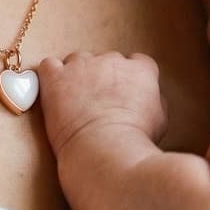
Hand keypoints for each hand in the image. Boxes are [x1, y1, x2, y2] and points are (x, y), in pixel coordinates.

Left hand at [38, 51, 168, 153]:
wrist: (106, 149)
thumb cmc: (134, 140)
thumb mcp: (160, 120)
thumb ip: (156, 100)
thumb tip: (151, 98)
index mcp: (141, 69)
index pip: (137, 61)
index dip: (128, 77)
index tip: (122, 92)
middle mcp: (113, 61)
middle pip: (106, 61)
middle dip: (102, 77)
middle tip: (97, 103)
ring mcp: (83, 66)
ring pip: (77, 60)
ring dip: (76, 76)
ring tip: (74, 102)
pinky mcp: (57, 77)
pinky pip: (49, 65)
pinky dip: (49, 77)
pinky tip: (52, 92)